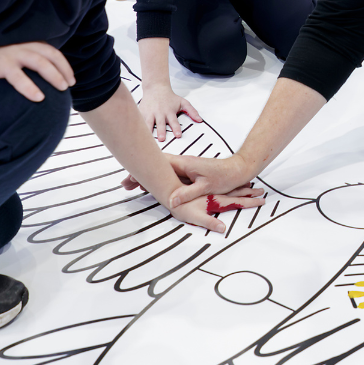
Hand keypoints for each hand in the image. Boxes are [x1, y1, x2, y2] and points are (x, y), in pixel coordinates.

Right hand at [0, 42, 74, 101]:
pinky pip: (19, 77)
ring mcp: (11, 53)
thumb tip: (44, 76)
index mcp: (26, 43)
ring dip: (54, 76)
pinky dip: (30, 87)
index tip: (71, 79)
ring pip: (40, 63)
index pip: (52, 52)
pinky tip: (39, 97)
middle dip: (63, 70)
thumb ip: (26, 60)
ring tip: (62, 89)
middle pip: (50, 56)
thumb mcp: (11, 56)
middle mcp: (21, 45)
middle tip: (69, 85)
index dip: (64, 65)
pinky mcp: (1, 64)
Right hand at [121, 154, 257, 206]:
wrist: (238, 169)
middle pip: (156, 167)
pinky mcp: (188, 172)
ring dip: (147, 177)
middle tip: (124, 183)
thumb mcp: (206, 186)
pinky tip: (150, 185)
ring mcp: (185, 167)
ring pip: (161, 171)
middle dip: (140, 174)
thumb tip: (171, 201)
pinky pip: (168, 175)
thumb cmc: (225, 176)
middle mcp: (182, 163)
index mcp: (184, 164)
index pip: (159, 164)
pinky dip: (157, 179)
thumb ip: (188, 193)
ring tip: (131, 184)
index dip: (143, 171)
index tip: (130, 178)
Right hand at [137, 85, 201, 141]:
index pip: (174, 121)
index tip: (178, 135)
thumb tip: (200, 120)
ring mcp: (150, 113)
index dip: (176, 128)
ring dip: (149, 130)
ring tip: (148, 138)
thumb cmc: (170, 97)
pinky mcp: (142, 113)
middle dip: (161, 131)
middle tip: (162, 139)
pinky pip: (140, 120)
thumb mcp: (183, 102)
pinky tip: (137, 133)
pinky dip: (138, 126)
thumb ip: (192, 111)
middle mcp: (160, 113)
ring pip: (149, 123)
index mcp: (170, 112)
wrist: (156, 88)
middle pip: (161, 123)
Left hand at [163, 187, 265, 232]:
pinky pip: (223, 185)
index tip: (261, 201)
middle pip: (237, 193)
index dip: (249, 202)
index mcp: (216, 200)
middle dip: (250, 194)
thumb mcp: (196, 216)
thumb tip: (223, 229)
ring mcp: (211, 189)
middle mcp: (216, 193)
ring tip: (252, 187)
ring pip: (231, 188)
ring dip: (242, 188)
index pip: (237, 201)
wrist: (170, 188)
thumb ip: (209, 222)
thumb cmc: (181, 205)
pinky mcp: (205, 186)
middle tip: (263, 193)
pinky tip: (232, 184)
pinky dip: (231, 185)